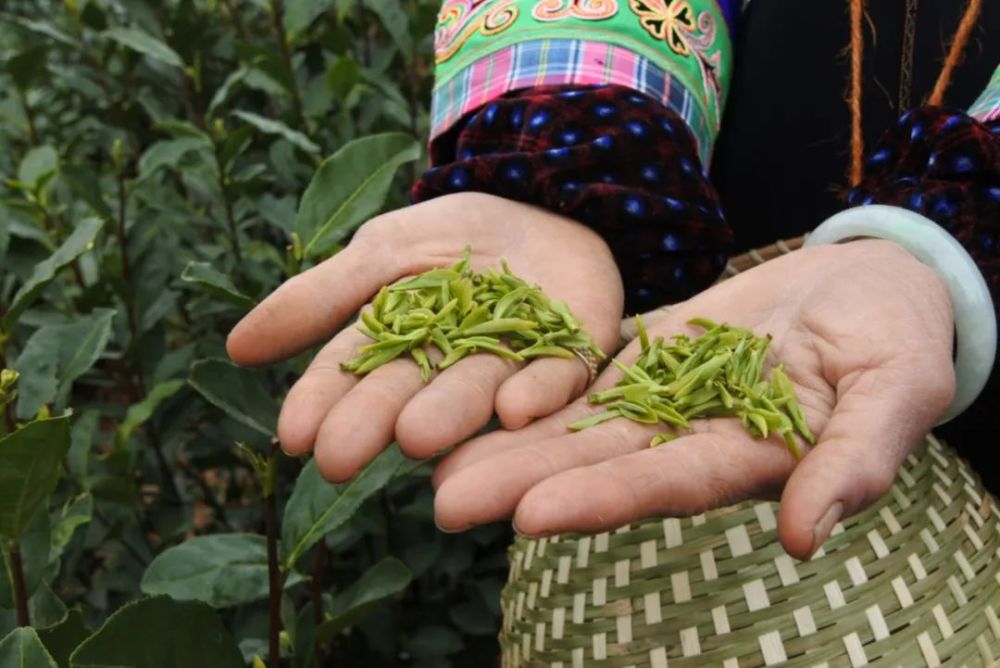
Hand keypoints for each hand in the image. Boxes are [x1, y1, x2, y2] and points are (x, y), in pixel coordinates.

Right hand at [226, 193, 623, 481]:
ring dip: (448, 415)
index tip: (292, 438)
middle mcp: (453, 369)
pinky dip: (537, 391)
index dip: (322, 404)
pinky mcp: (573, 354)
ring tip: (415, 437)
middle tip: (339, 460)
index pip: (353, 374)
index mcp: (404, 348)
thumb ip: (319, 297)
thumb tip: (235, 348)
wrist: (544, 200)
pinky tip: (515, 408)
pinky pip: (558, 375)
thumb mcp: (381, 251)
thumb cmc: (454, 234)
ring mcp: (515, 364)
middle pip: (409, 394)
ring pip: (477, 391)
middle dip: (373, 423)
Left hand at [431, 239, 955, 559]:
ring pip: (577, 422)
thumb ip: (856, 461)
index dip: (600, 499)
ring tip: (428, 457)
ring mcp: (666, 396)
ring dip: (506, 441)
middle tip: (443, 503)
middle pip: (597, 463)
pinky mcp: (650, 355)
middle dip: (522, 482)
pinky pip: (585, 372)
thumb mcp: (898, 393)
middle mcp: (691, 437)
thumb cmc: (899, 340)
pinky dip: (530, 385)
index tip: (529, 516)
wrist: (873, 285)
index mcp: (748, 456)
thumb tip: (808, 537)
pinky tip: (472, 393)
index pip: (665, 483)